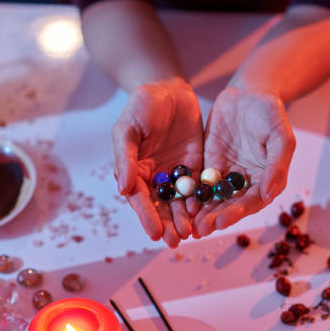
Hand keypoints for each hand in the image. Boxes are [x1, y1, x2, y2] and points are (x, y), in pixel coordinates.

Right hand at [113, 78, 202, 246]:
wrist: (169, 88)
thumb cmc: (142, 105)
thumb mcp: (128, 128)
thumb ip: (126, 157)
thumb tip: (123, 189)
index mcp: (134, 171)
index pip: (140, 199)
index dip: (146, 216)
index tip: (155, 233)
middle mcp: (154, 177)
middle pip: (160, 207)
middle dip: (167, 225)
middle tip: (176, 242)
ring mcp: (175, 174)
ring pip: (179, 202)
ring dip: (184, 219)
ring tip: (192, 235)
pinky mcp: (194, 167)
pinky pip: (197, 188)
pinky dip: (200, 202)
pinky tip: (206, 213)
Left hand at [194, 87, 294, 236]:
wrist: (248, 93)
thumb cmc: (270, 113)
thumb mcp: (280, 136)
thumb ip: (277, 165)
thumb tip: (270, 195)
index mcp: (266, 180)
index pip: (252, 202)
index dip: (237, 213)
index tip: (221, 221)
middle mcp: (245, 183)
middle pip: (230, 206)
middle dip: (215, 218)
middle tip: (200, 230)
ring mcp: (226, 176)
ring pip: (213, 200)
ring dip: (202, 214)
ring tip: (188, 227)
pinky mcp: (209, 167)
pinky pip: (199, 184)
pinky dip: (191, 195)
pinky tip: (179, 204)